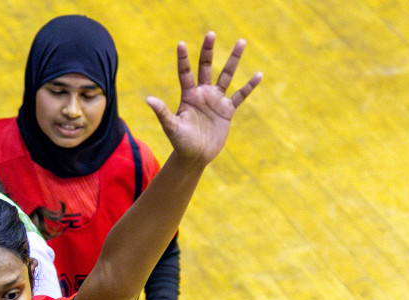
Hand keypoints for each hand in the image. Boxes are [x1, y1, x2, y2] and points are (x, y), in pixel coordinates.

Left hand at [145, 33, 261, 168]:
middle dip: (208, 50)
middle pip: (206, 67)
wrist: (196, 156)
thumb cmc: (181, 143)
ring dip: (234, 60)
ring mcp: (216, 100)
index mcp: (188, 95)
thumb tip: (149, 99)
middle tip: (211, 33)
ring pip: (226, 75)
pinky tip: (258, 75)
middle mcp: (202, 93)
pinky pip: (240, 95)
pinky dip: (249, 86)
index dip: (183, 58)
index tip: (181, 44)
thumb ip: (163, 112)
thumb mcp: (172, 127)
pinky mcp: (227, 110)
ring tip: (241, 42)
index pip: (185, 72)